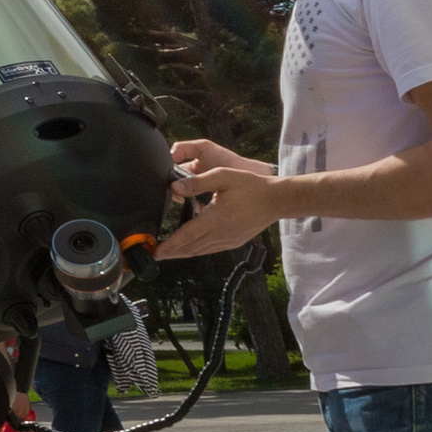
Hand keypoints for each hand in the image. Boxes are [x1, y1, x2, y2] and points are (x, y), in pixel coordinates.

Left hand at [154, 137, 283, 259]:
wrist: (276, 199)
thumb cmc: (251, 186)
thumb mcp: (223, 176)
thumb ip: (197, 182)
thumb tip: (174, 187)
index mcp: (216, 218)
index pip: (187, 235)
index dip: (170, 245)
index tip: (156, 252)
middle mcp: (221, 233)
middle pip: (191, 247)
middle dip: (172, 252)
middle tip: (155, 255)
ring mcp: (229, 240)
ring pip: (201, 251)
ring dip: (184, 253)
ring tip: (169, 253)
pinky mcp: (235, 242)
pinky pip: (211, 249)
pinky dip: (198, 250)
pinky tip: (192, 248)